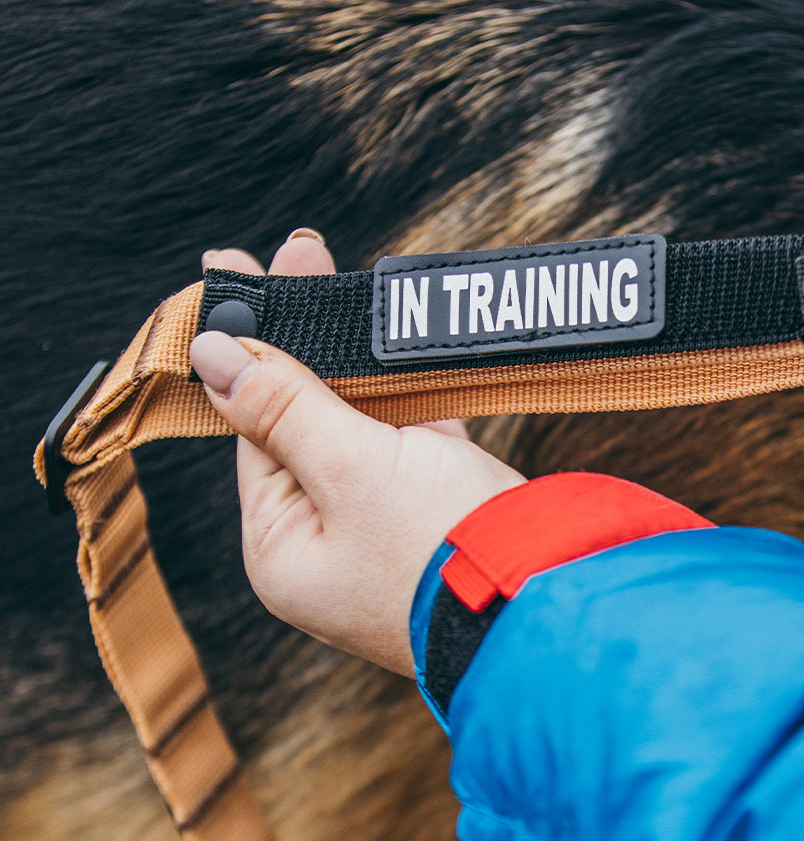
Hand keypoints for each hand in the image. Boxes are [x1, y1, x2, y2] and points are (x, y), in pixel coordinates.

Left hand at [190, 230, 524, 675]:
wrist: (550, 595)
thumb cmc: (444, 548)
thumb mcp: (353, 468)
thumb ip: (285, 404)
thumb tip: (209, 352)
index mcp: (283, 545)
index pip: (254, 429)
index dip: (253, 348)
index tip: (240, 276)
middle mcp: (325, 536)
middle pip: (302, 415)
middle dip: (304, 336)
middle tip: (297, 253)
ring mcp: (381, 520)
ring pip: (358, 418)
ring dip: (356, 355)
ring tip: (337, 278)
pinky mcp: (435, 501)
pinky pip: (407, 431)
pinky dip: (404, 386)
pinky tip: (394, 335)